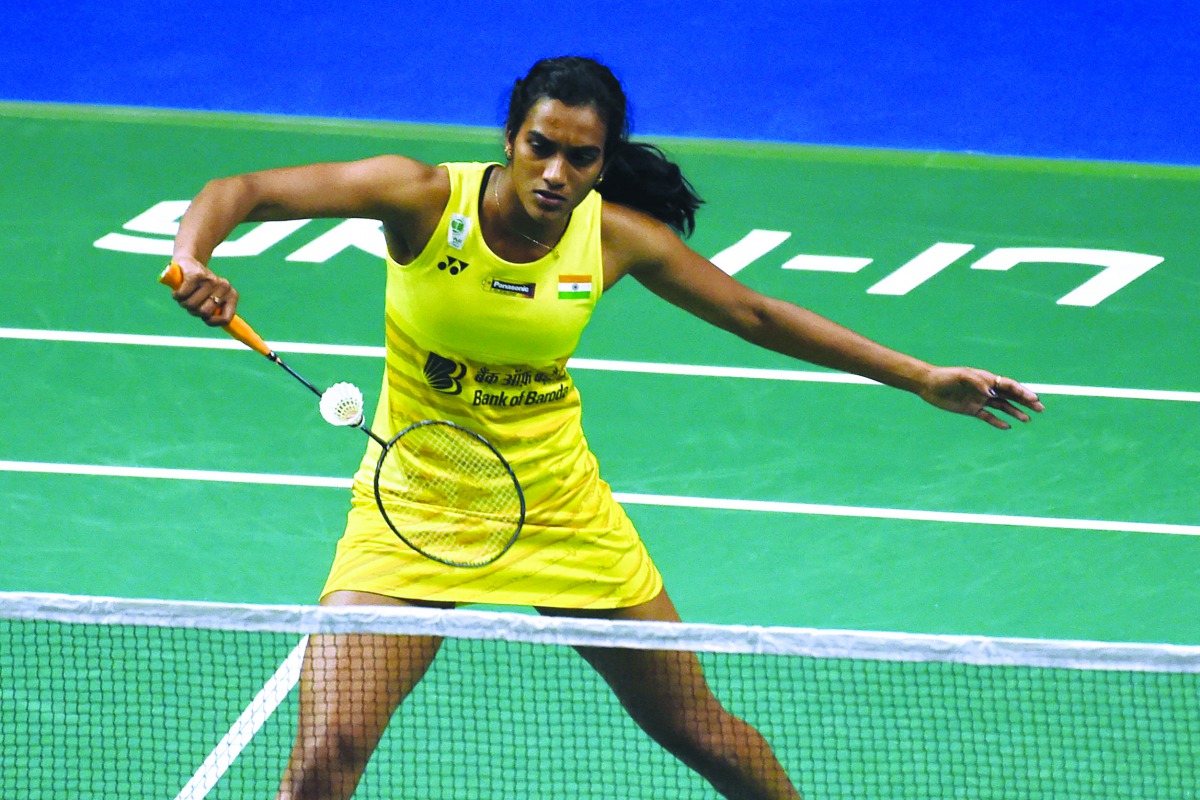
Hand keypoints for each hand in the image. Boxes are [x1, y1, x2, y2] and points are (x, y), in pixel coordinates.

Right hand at [170, 257, 237, 326]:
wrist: (189, 263)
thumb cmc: (200, 288)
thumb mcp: (211, 300)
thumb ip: (215, 312)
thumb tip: (212, 322)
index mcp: (232, 295)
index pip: (226, 318)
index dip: (212, 322)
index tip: (205, 319)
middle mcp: (224, 287)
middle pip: (203, 313)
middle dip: (193, 310)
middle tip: (192, 301)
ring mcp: (210, 280)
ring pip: (191, 305)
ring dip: (183, 302)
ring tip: (186, 294)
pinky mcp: (196, 275)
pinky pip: (182, 295)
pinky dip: (177, 295)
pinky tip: (178, 290)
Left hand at [918, 367, 1043, 429]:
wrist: (929, 385)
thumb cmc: (946, 377)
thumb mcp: (962, 376)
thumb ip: (978, 383)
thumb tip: (992, 393)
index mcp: (987, 379)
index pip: (1009, 386)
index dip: (1023, 392)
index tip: (1035, 399)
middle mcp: (986, 390)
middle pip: (1010, 396)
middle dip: (1026, 402)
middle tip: (1041, 409)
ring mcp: (980, 400)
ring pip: (1002, 407)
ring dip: (1015, 412)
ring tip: (1027, 420)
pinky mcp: (971, 410)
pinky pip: (988, 417)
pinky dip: (998, 422)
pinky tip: (1007, 426)